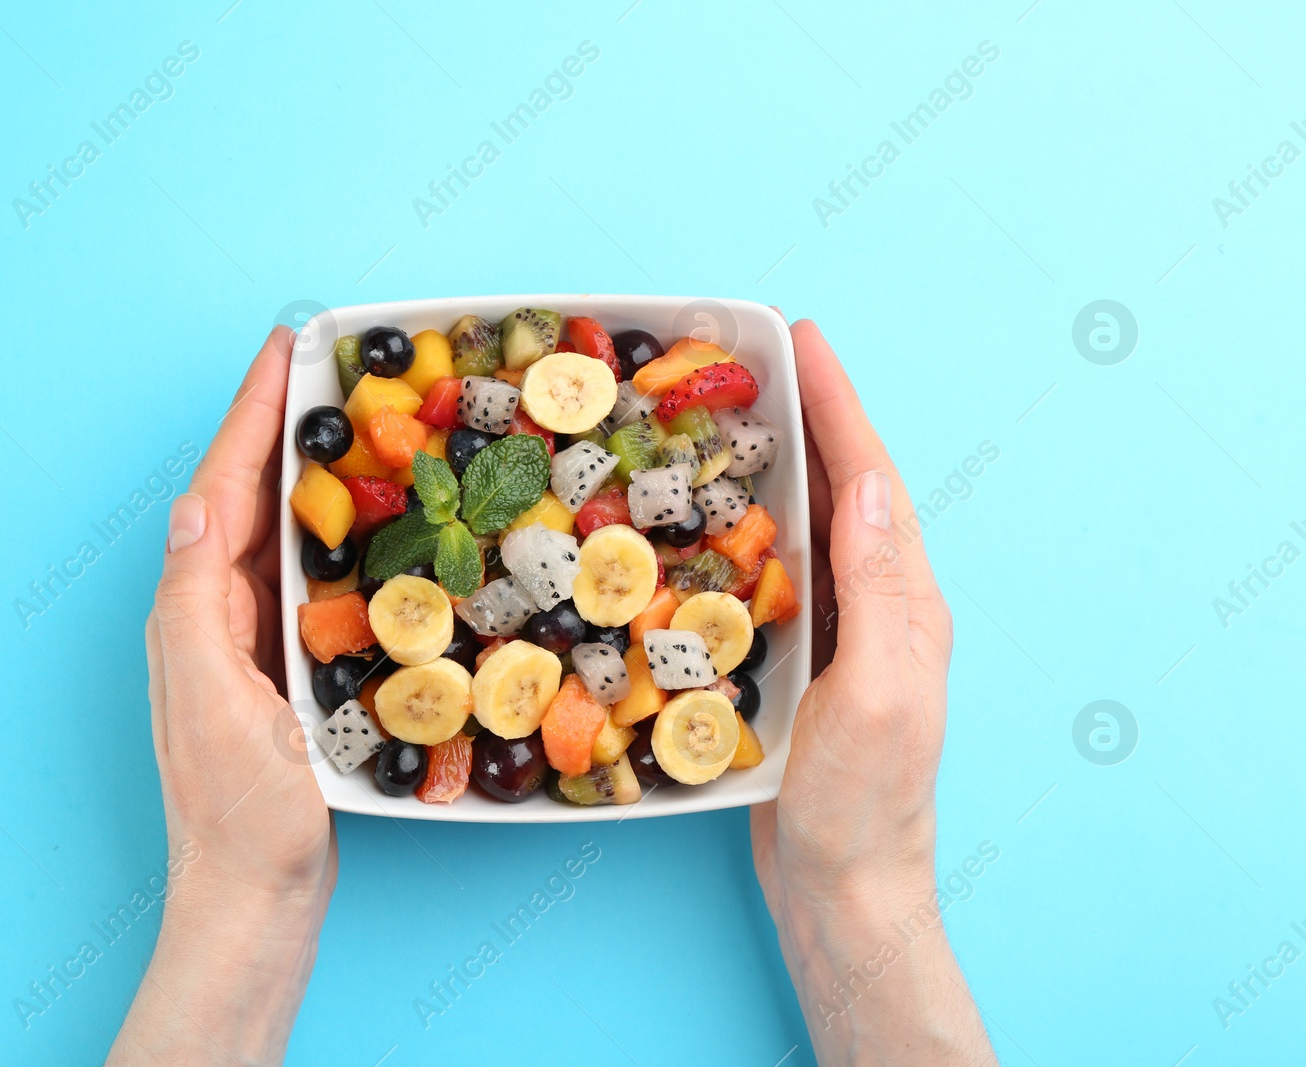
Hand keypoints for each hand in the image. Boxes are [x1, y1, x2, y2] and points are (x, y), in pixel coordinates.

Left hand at [109, 326, 333, 1066]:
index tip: (289, 346)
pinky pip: (316, 582)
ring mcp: (255, 642)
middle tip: (334, 363)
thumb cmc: (237, 814)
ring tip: (359, 419)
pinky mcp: (293, 670)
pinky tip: (377, 525)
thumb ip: (192, 605)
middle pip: (253, 495)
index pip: (224, 486)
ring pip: (286, 533)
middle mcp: (218, 614)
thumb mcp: (208, 705)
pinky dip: (342, 538)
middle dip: (286, 424)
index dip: (254, 412)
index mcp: (194, 609)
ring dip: (316, 472)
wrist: (257, 896)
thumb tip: (193, 507)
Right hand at [750, 320, 994, 1064]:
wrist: (843, 891)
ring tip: (721, 422)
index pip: (870, 479)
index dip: (837, 403)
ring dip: (771, 469)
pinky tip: (707, 527)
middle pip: (839, 490)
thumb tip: (872, 483)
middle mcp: (876, 607)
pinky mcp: (798, 667)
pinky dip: (743, 535)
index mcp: (903, 601)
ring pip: (804, 530)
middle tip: (749, 364)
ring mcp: (837, 638)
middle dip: (803, 418)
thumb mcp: (880, 691)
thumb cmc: (863, 803)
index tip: (800, 338)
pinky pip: (772, 578)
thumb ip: (881, 588)